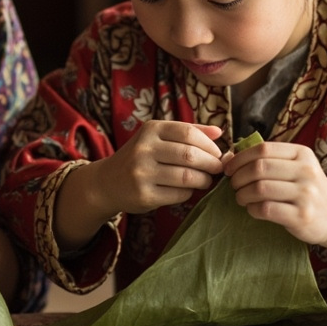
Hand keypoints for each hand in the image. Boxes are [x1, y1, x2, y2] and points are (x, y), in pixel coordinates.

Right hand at [104, 120, 224, 214]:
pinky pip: (179, 194)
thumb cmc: (140, 157)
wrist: (107, 182)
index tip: (218, 153)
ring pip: (187, 177)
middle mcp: (143, 149)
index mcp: (150, 130)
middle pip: (190, 155)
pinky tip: (187, 190)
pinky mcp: (144, 195)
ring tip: (205, 180)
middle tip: (217, 169)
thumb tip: (219, 132)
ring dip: (204, 180)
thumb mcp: (157, 137)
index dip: (209, 145)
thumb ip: (188, 132)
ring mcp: (142, 173)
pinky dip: (190, 193)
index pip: (189, 133)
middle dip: (211, 163)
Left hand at [223, 140, 326, 246]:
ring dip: (242, 194)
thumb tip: (227, 157)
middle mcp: (306, 171)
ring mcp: (306, 194)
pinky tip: (252, 209)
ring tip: (241, 198)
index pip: (262, 149)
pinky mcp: (302, 216)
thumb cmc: (306, 189)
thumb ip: (265, 160)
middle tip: (234, 186)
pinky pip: (266, 209)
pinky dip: (252, 209)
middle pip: (258, 168)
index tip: (229, 169)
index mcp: (302, 154)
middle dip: (238, 177)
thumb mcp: (293, 168)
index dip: (239, 158)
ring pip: (259, 188)